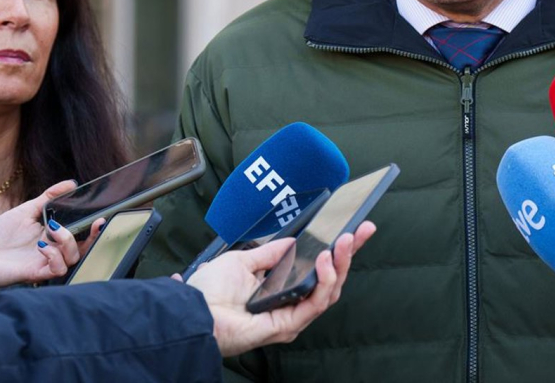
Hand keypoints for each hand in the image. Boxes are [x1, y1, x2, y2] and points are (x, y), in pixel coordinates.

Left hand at [0, 180, 83, 296]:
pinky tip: (42, 246)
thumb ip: (48, 198)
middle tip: (93, 223)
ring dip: (67, 241)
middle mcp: (53, 251)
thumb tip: (71, 182)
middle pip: (83, 248)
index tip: (101, 217)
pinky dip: (54, 256)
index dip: (94, 229)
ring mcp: (45, 263)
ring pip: (73, 257)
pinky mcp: (35, 273)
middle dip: (92, 236)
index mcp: (53, 237)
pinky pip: (57, 269)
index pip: (81, 235)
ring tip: (51, 229)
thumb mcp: (26, 211)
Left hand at [188, 221, 374, 356]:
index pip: (317, 271)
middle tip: (361, 230)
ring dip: (340, 264)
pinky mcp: (289, 325)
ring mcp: (292, 316)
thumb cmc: (210, 292)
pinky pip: (315, 303)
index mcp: (282, 290)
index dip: (337, 252)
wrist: (193, 311)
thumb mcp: (244, 260)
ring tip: (344, 241)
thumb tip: (293, 241)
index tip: (354, 230)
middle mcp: (291, 305)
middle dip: (348, 253)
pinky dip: (324, 280)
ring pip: (329, 291)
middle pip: (330, 280)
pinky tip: (324, 259)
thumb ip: (271, 253)